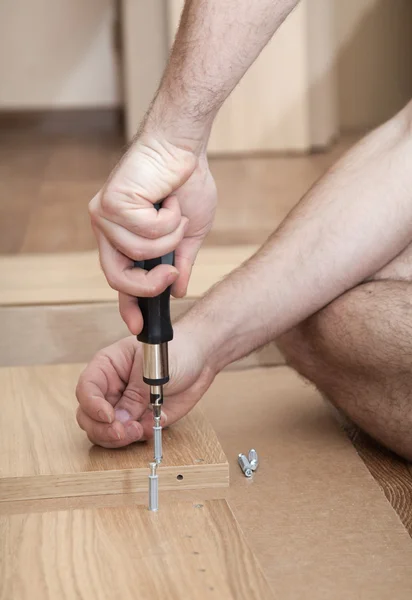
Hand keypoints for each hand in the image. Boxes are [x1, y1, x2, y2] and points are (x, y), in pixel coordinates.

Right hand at [75, 327, 215, 447]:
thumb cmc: (176, 351)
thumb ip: (136, 395)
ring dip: (118, 438)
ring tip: (140, 430)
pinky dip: (138, 438)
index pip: (87, 389)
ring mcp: (123, 407)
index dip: (93, 406)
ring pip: (103, 432)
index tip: (109, 417)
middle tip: (123, 432)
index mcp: (107, 367)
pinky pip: (128, 438)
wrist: (200, 359)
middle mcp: (110, 389)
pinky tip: (153, 425)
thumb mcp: (154, 369)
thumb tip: (121, 421)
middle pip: (88, 416)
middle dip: (103, 429)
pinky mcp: (139, 421)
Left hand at [89, 133, 216, 333]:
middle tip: (171, 274)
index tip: (139, 326)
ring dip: (169, 236)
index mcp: (123, 237)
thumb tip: (177, 291)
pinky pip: (145, 231)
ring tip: (174, 211)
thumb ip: (179, 264)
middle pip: (118, 277)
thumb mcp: (188, 234)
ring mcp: (105, 215)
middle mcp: (107, 228)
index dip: (128, 304)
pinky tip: (168, 198)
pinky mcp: (110, 201)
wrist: (184, 147)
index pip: (119, 279)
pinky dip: (167, 219)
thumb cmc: (186, 183)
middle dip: (150, 282)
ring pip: (139, 253)